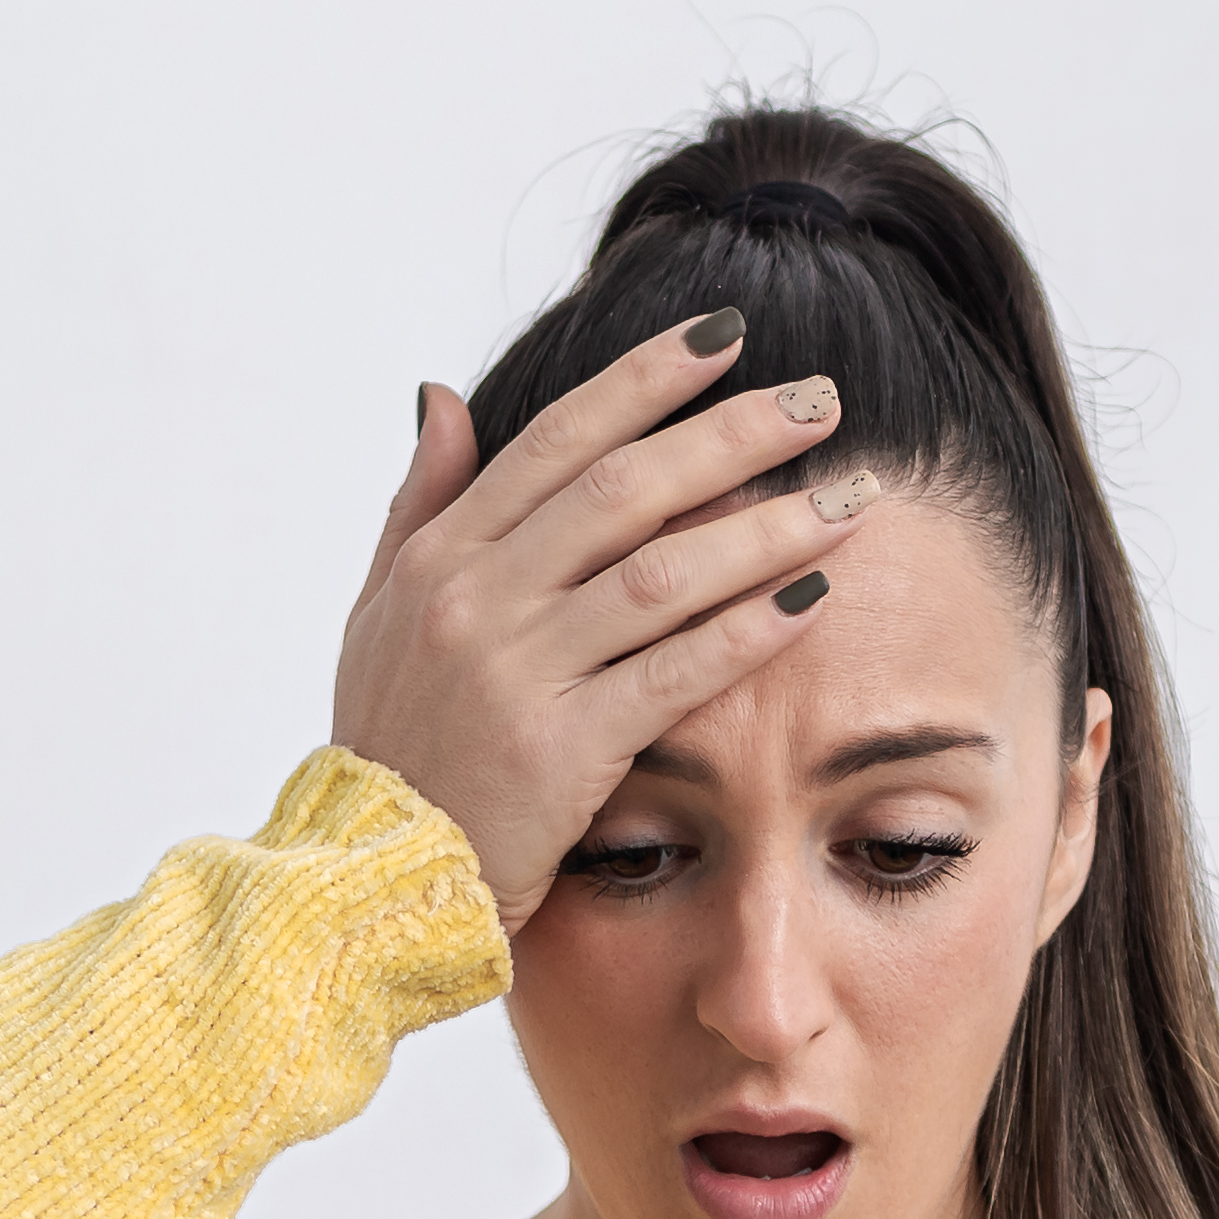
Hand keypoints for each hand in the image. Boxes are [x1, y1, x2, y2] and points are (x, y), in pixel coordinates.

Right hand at [335, 316, 877, 929]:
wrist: (370, 880)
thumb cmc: (390, 749)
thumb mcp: (377, 614)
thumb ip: (419, 503)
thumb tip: (439, 394)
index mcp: (441, 556)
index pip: (558, 440)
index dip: (645, 380)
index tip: (725, 338)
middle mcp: (476, 599)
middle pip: (626, 489)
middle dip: (732, 434)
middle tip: (822, 402)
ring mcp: (517, 671)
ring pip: (663, 573)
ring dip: (766, 528)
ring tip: (848, 497)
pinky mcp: (561, 749)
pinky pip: (674, 672)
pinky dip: (746, 630)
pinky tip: (813, 595)